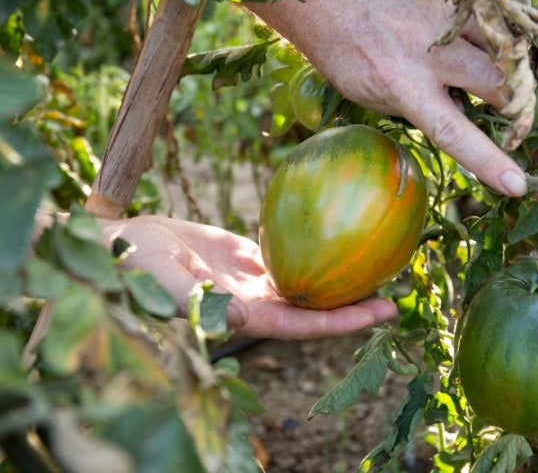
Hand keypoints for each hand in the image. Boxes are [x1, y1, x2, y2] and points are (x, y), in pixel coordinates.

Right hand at [99, 215, 397, 338]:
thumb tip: (239, 317)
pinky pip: (290, 250)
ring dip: (341, 273)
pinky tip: (339, 229)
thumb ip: (198, 301)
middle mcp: (257, 301)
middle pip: (317, 305)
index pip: (305, 324)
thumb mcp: (163, 282)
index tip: (383, 312)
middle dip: (356, 301)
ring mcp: (254, 279)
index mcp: (244, 315)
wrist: (122, 245)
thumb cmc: (135, 267)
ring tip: (378, 257)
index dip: (343, 321)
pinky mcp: (247, 256)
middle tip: (400, 286)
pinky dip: (314, 245)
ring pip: (308, 278)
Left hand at [245, 0, 527, 196]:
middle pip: (496, 82)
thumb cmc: (345, 56)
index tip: (517, 184)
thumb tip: (457, 113)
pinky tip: (491, 48)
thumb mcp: (375, 97)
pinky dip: (495, 39)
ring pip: (501, 45)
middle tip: (512, 115)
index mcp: (404, 87)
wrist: (327, 0)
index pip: (455, 132)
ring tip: (511, 80)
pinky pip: (489, 21)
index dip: (488, 161)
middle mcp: (430, 54)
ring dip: (511, 68)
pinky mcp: (448, 0)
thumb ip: (417, 107)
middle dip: (512, 103)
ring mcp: (443, 21)